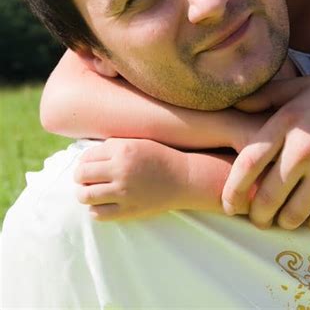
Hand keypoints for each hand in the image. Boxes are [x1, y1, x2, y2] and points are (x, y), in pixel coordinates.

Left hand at [74, 138, 189, 220]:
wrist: (183, 178)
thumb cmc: (159, 157)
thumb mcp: (137, 142)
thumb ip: (112, 147)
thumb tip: (85, 157)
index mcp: (123, 150)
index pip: (86, 157)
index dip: (84, 161)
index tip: (89, 165)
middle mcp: (120, 170)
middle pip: (81, 175)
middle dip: (80, 177)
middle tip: (85, 179)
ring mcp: (123, 192)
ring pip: (85, 196)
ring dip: (84, 194)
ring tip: (90, 192)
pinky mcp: (128, 210)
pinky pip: (98, 214)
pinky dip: (95, 209)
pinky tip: (102, 204)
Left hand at [222, 75, 309, 230]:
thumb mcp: (305, 87)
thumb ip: (268, 96)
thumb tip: (236, 105)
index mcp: (289, 122)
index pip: (247, 164)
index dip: (232, 190)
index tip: (228, 204)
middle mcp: (305, 150)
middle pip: (266, 198)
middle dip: (256, 215)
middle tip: (257, 218)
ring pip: (291, 216)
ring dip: (283, 221)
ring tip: (283, 217)